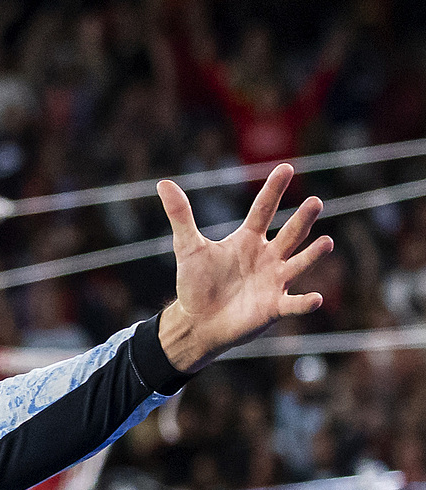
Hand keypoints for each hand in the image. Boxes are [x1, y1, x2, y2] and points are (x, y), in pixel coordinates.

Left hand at [157, 164, 333, 373]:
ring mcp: (274, 281)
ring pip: (298, 263)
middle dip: (302, 219)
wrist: (196, 322)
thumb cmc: (196, 283)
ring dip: (313, 254)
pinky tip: (315, 299)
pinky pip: (293, 304)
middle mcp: (267, 256)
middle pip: (289, 233)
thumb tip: (163, 183)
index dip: (273, 189)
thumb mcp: (187, 247)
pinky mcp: (274, 307)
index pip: (263, 209)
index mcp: (248, 239)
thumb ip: (181, 215)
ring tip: (327, 242)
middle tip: (315, 203)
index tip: (286, 167)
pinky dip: (305, 303)